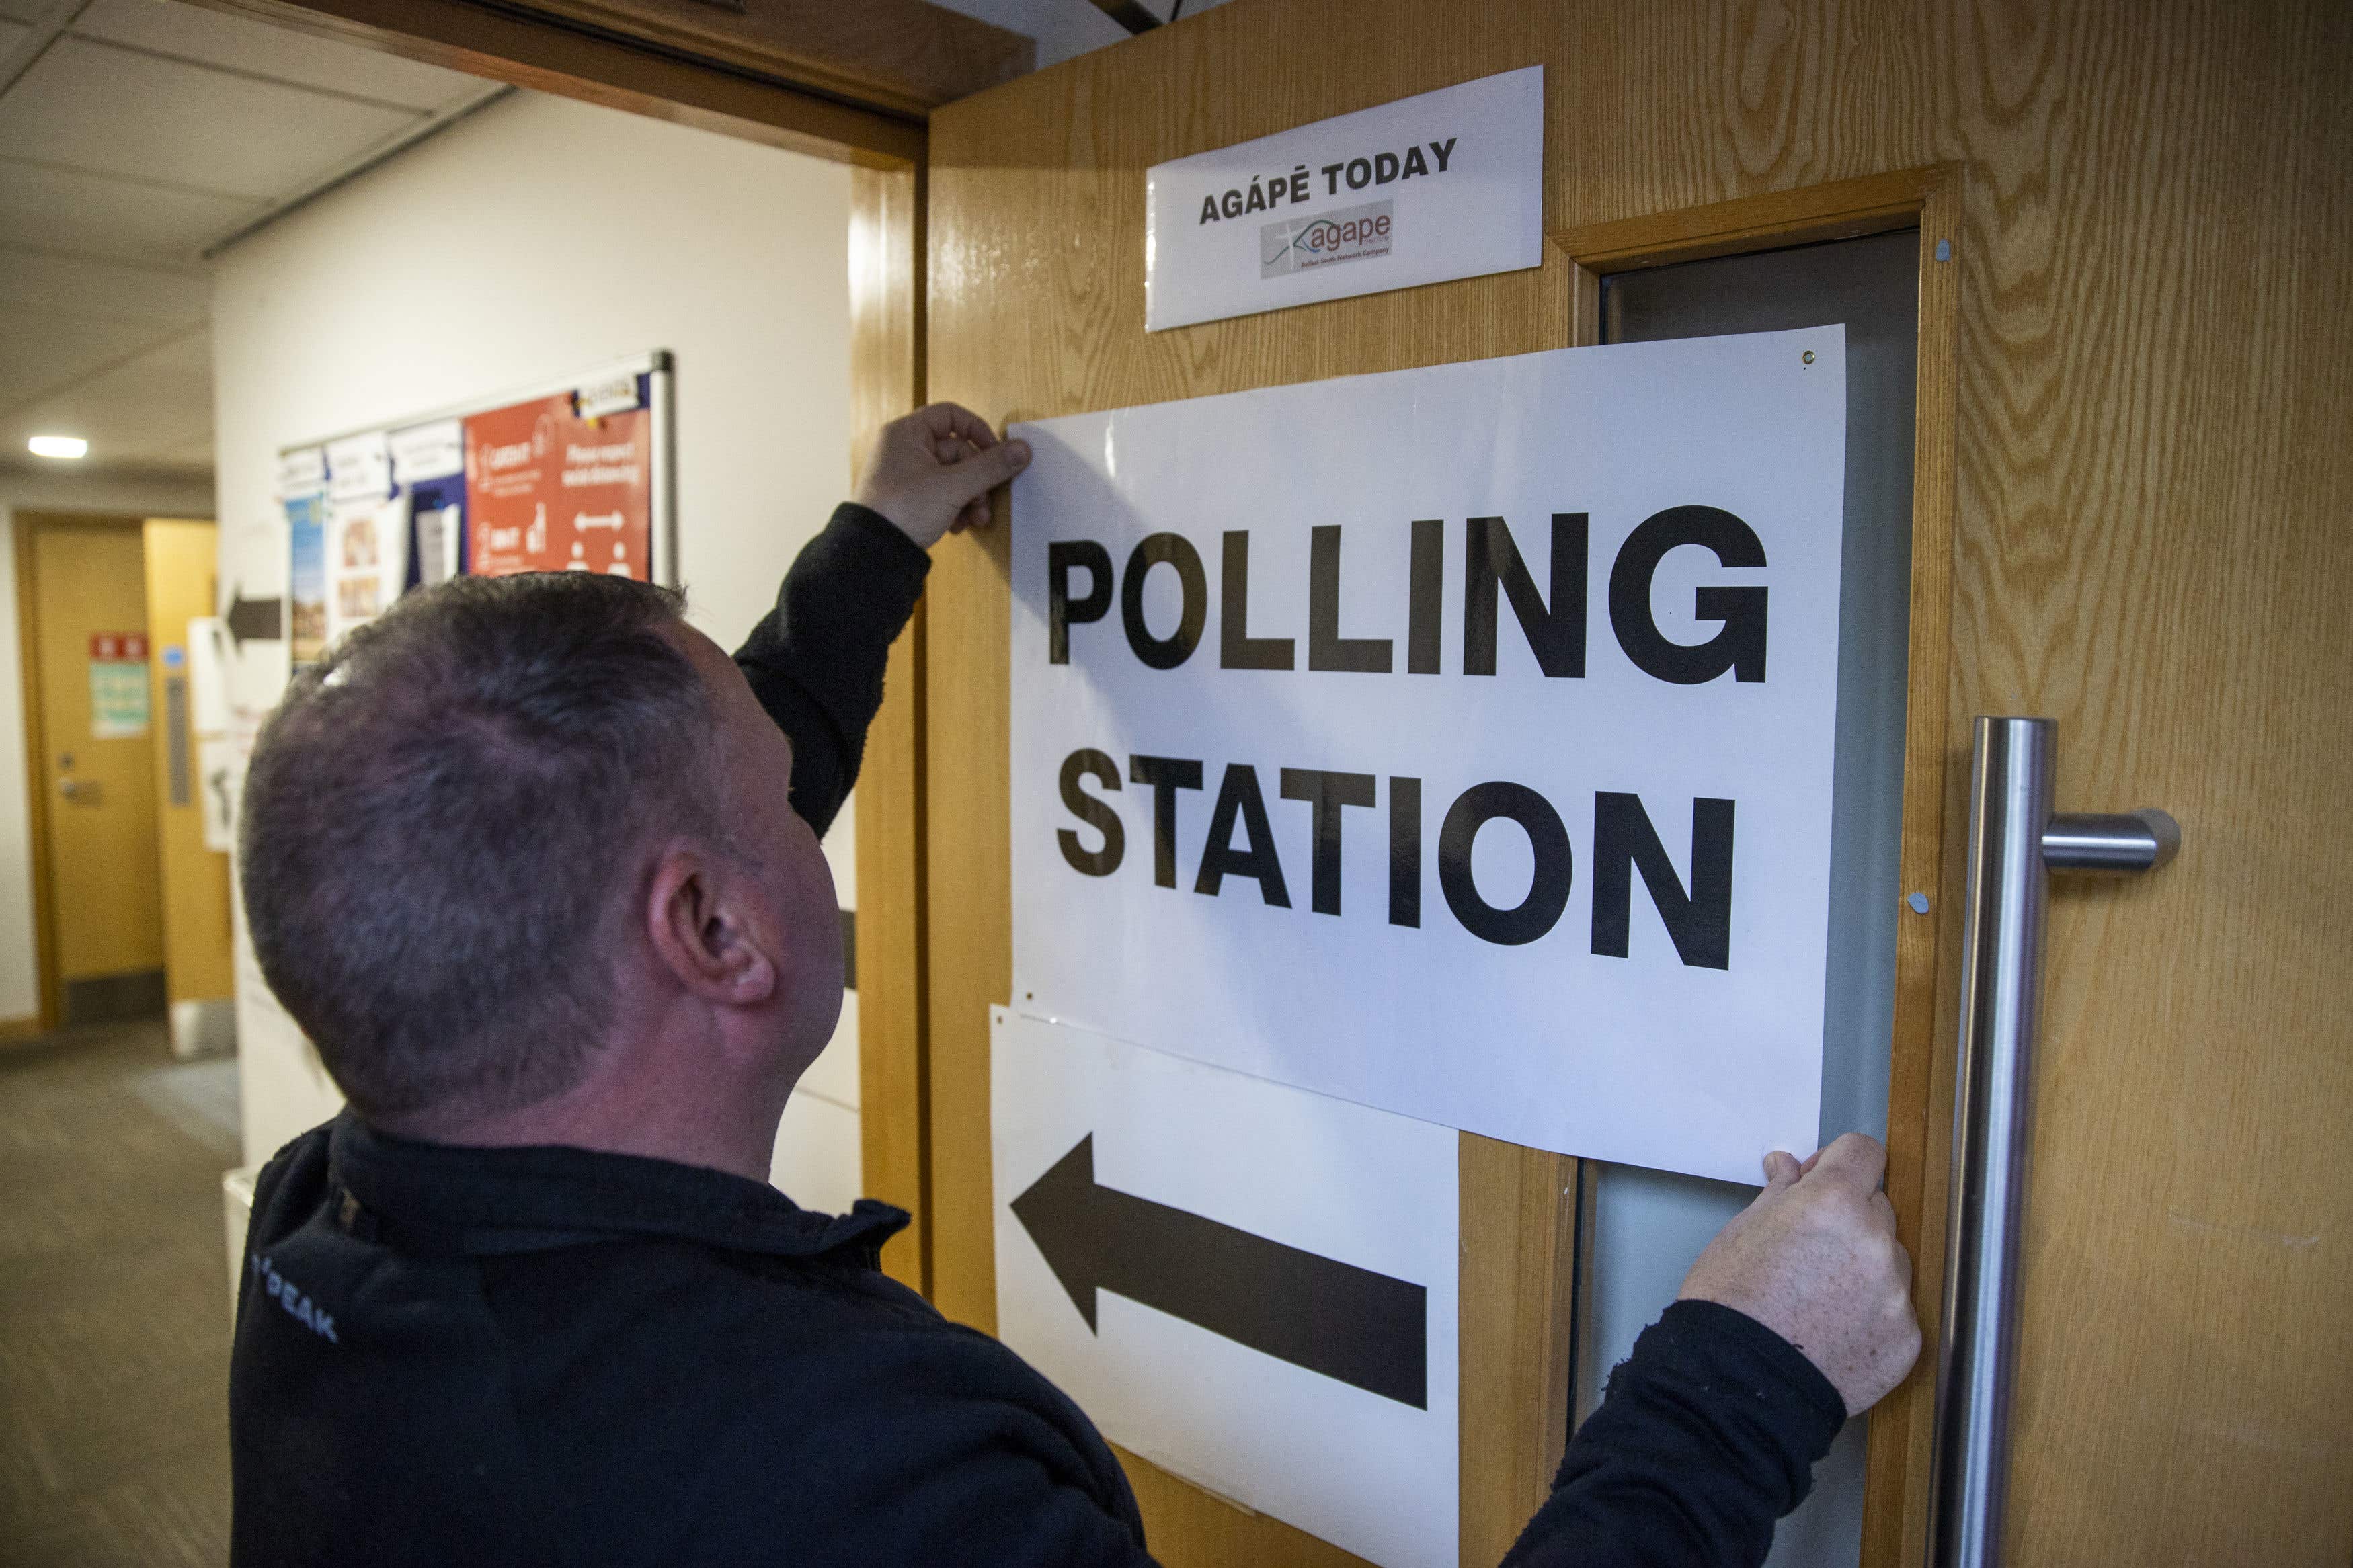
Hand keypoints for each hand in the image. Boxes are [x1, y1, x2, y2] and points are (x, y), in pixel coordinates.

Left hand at [853, 402, 1030, 549]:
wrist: (874, 553)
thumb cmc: (900, 511)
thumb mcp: (953, 487)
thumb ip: (990, 467)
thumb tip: (1021, 450)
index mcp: (906, 434)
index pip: (951, 416)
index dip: (978, 431)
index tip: (997, 452)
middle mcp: (904, 450)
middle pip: (958, 451)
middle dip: (977, 480)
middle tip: (985, 500)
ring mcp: (906, 475)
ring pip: (953, 476)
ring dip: (971, 497)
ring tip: (975, 518)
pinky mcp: (910, 499)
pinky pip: (942, 494)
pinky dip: (955, 508)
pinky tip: (958, 525)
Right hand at [1677, 1132, 1920, 1415]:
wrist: (1737, 1385)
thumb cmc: (1729, 1306)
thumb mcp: (1741, 1232)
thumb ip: (1780, 1195)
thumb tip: (1790, 1170)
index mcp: (1833, 1202)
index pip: (1863, 1152)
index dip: (1839, 1162)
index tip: (1823, 1178)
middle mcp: (1875, 1241)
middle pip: (1877, 1208)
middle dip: (1848, 1219)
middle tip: (1808, 1248)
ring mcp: (1896, 1293)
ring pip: (1889, 1260)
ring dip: (1863, 1267)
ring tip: (1818, 1298)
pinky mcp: (1906, 1339)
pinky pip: (1896, 1310)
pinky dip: (1872, 1315)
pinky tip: (1833, 1330)